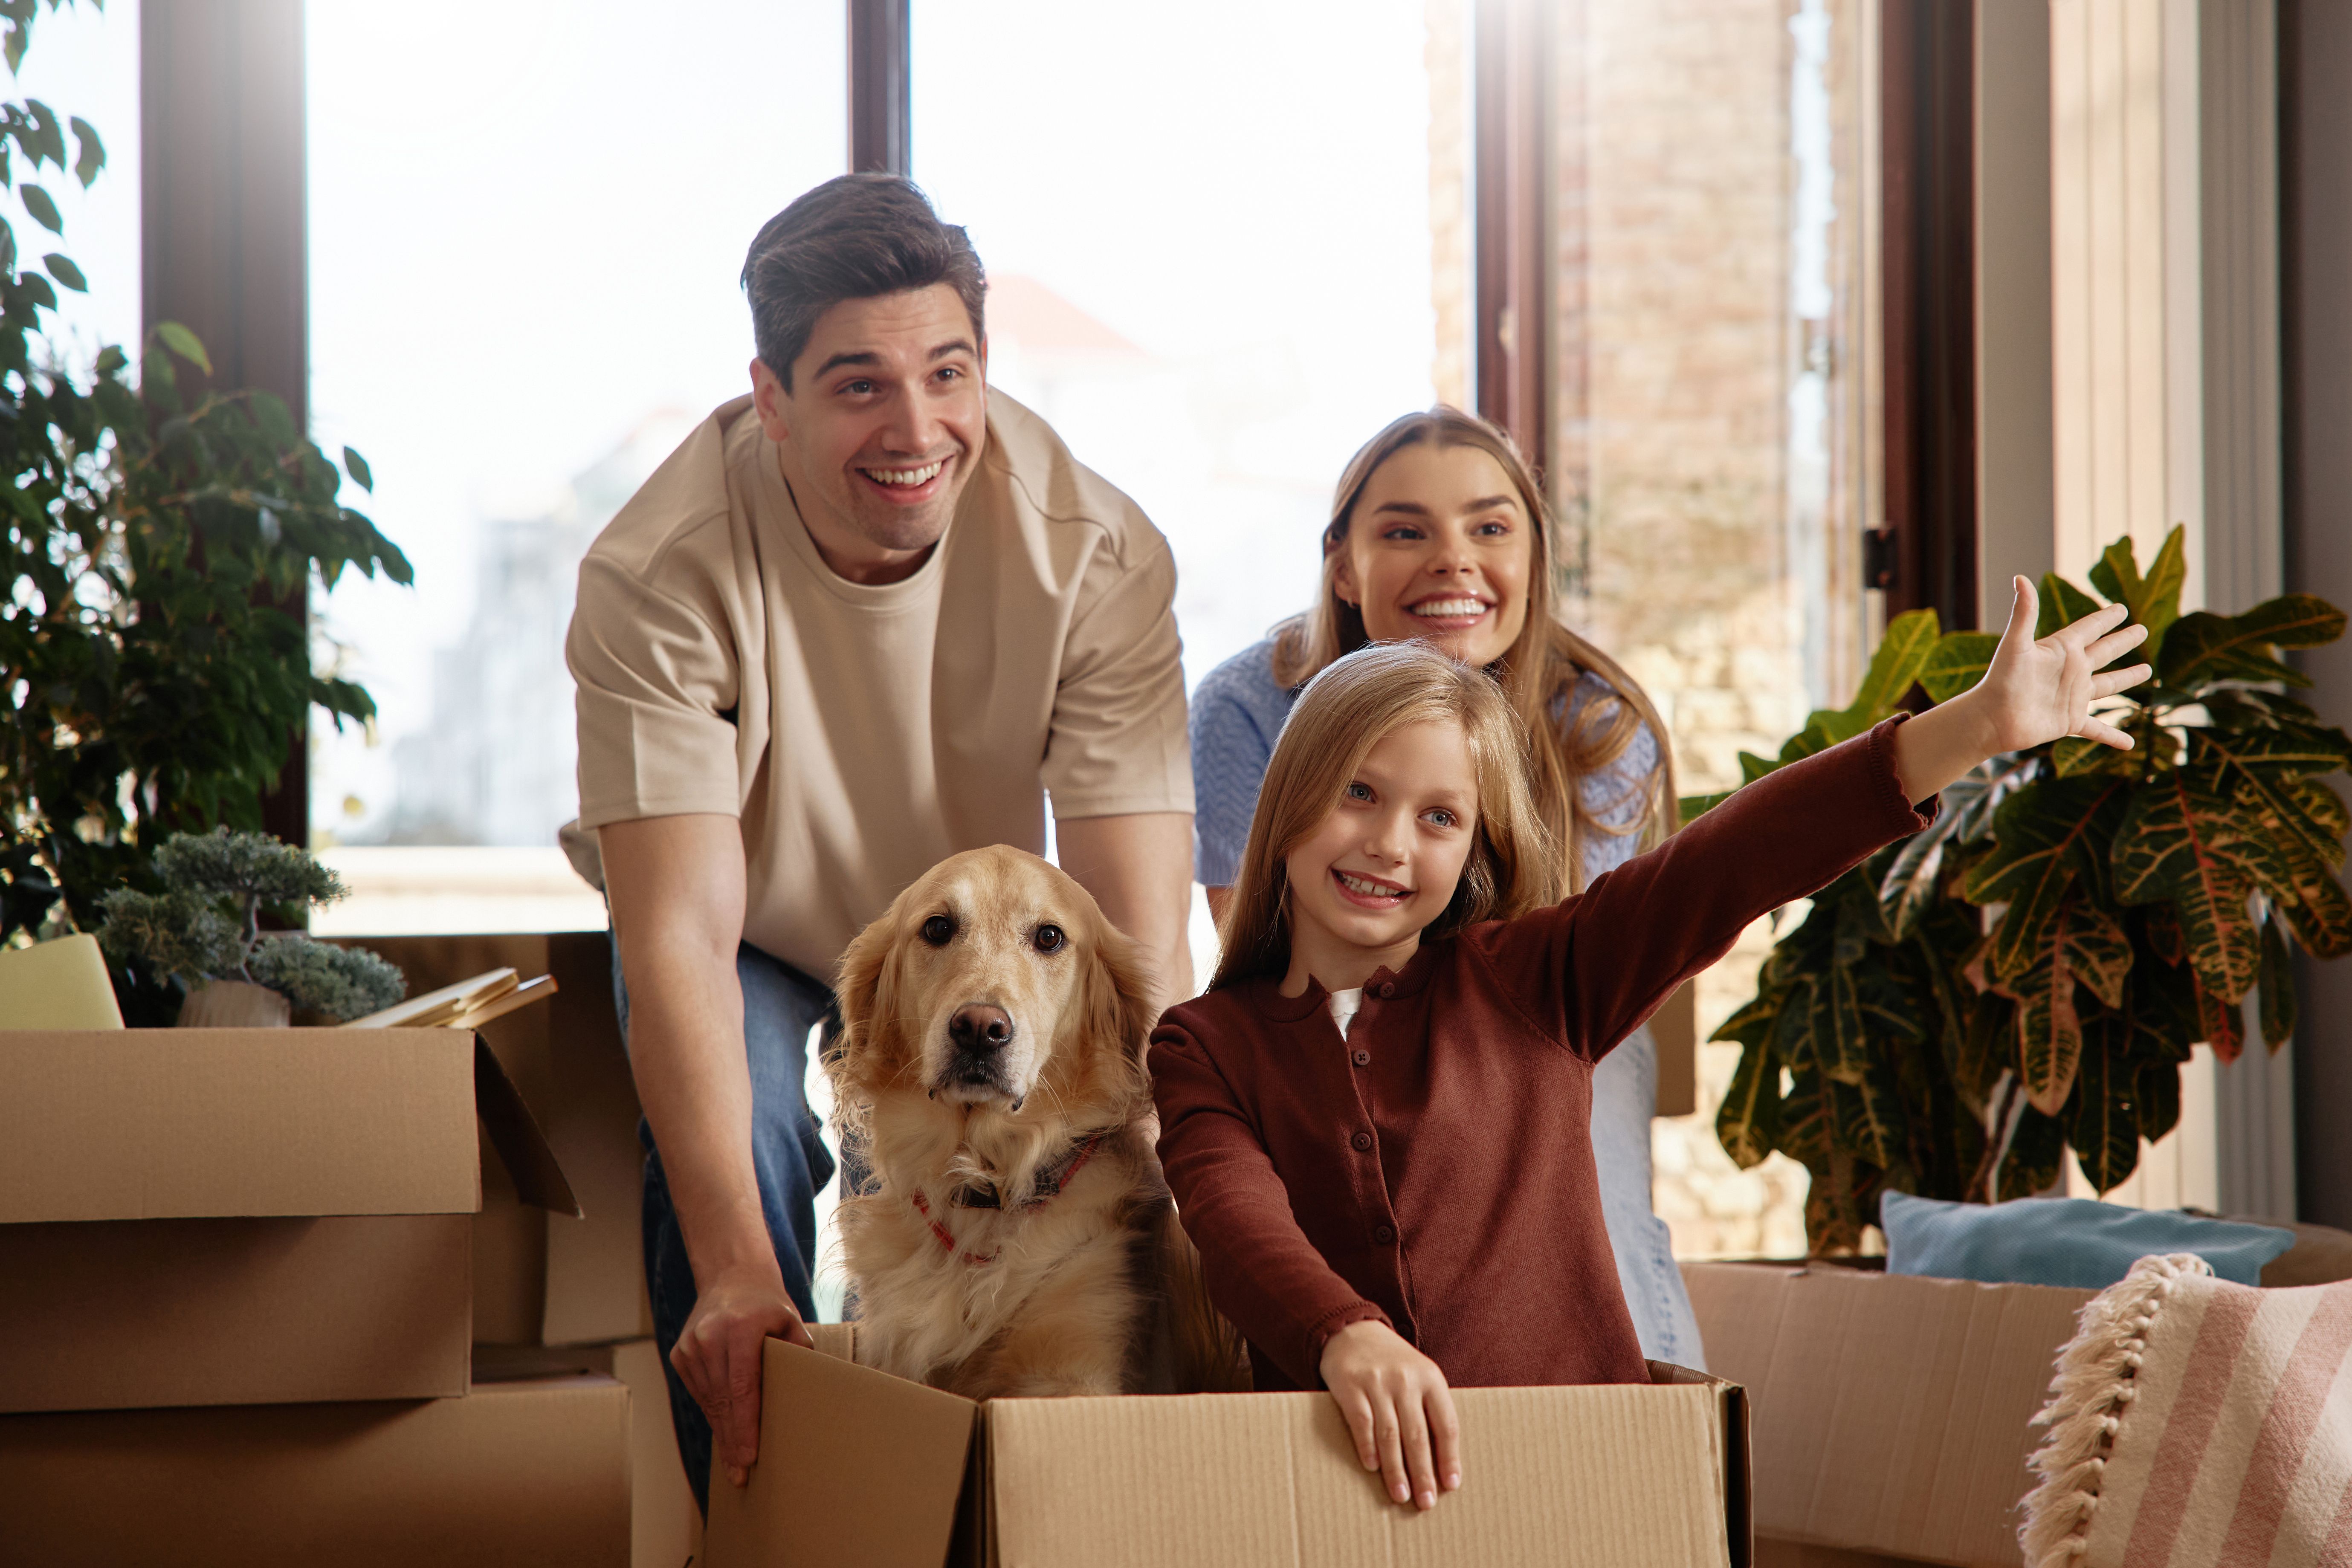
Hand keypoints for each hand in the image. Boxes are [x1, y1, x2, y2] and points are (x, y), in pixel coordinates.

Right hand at [669, 1264, 813, 1488]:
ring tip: (734, 1462)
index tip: (749, 1455)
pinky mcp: (680, 1354)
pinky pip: (699, 1393)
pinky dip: (712, 1413)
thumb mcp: (790, 1321)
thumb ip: (799, 1353)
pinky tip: (724, 1433)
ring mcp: (690, 1347)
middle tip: (741, 1474)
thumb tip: (807, 1393)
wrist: (730, 1276)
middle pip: (722, 1402)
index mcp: (739, 1329)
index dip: (745, 1426)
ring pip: (708, 1402)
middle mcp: (709, 1338)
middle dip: (732, 1441)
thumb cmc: (767, 1304)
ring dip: (721, 1432)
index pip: (741, 1388)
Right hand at [1318, 1319, 1461, 1510]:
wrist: (1353, 1331)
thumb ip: (1430, 1409)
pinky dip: (1367, 1447)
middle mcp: (1406, 1380)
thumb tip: (1440, 1460)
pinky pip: (1361, 1423)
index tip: (1451, 1485)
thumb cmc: (1393, 1363)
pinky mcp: (1350, 1386)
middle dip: (1423, 1472)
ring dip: (1396, 1469)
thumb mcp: (1420, 1376)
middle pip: (1418, 1435)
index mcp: (1431, 1378)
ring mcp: (1377, 1382)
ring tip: (1400, 1494)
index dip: (1449, 1457)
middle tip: (1426, 1502)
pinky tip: (1372, 1467)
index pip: (1446, 1424)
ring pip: (1390, 1434)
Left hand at [1891, 577, 2152, 801]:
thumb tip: (2020, 577)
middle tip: (2142, 630)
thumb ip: (2024, 612)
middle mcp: (2070, 671)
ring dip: (2126, 678)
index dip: (2105, 618)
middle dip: (2123, 641)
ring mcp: (2072, 697)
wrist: (1991, 718)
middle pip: (2104, 652)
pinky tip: (2130, 744)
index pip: (2089, 629)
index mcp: (2061, 650)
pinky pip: (2098, 729)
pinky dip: (2113, 736)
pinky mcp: (2070, 721)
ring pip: (2107, 685)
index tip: (2121, 608)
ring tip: (2146, 671)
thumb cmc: (2001, 680)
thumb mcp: (2016, 644)